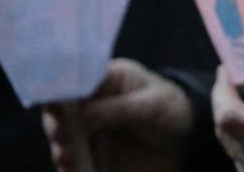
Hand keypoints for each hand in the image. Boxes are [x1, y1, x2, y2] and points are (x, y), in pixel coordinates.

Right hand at [42, 58, 193, 171]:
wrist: (187, 142)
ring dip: (61, 147)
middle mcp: (90, 104)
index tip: (56, 104)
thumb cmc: (171, 110)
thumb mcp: (150, 106)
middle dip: (57, 123)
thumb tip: (79, 116)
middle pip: (59, 111)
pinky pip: (71, 163)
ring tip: (70, 155)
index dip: (61, 89)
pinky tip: (73, 169)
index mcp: (106, 80)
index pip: (74, 79)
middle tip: (63, 134)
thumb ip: (116, 109)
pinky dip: (68, 167)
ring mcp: (88, 131)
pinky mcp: (90, 156)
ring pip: (61, 139)